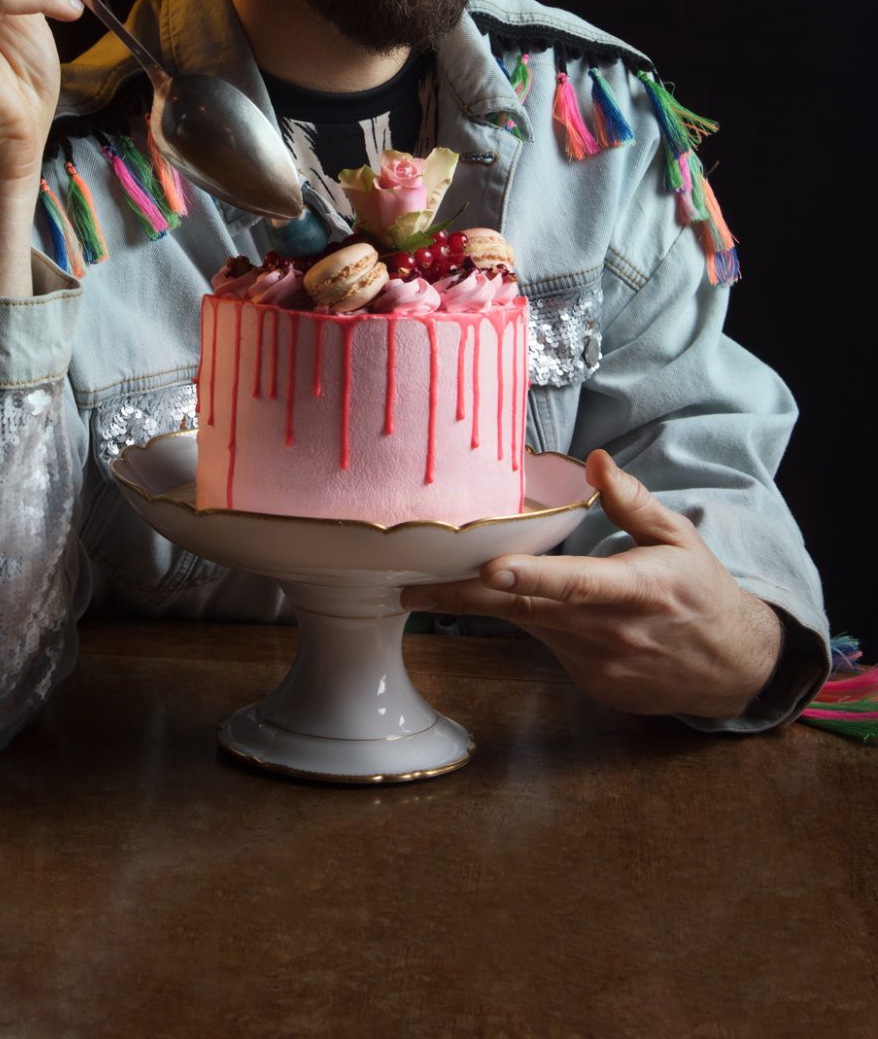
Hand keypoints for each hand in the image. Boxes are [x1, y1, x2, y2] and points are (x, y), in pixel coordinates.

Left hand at [402, 449, 783, 719]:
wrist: (733, 668)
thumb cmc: (700, 591)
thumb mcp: (677, 537)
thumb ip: (631, 500)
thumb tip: (595, 460)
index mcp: (638, 589)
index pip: (576, 582)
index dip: (531, 577)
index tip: (490, 570)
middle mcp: (614, 631)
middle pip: (528, 610)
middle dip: (466, 599)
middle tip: (411, 590)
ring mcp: (599, 664)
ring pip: (529, 627)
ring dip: (488, 607)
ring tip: (435, 588)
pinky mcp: (592, 683)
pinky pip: (547, 645)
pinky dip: (530, 622)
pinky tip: (525, 603)